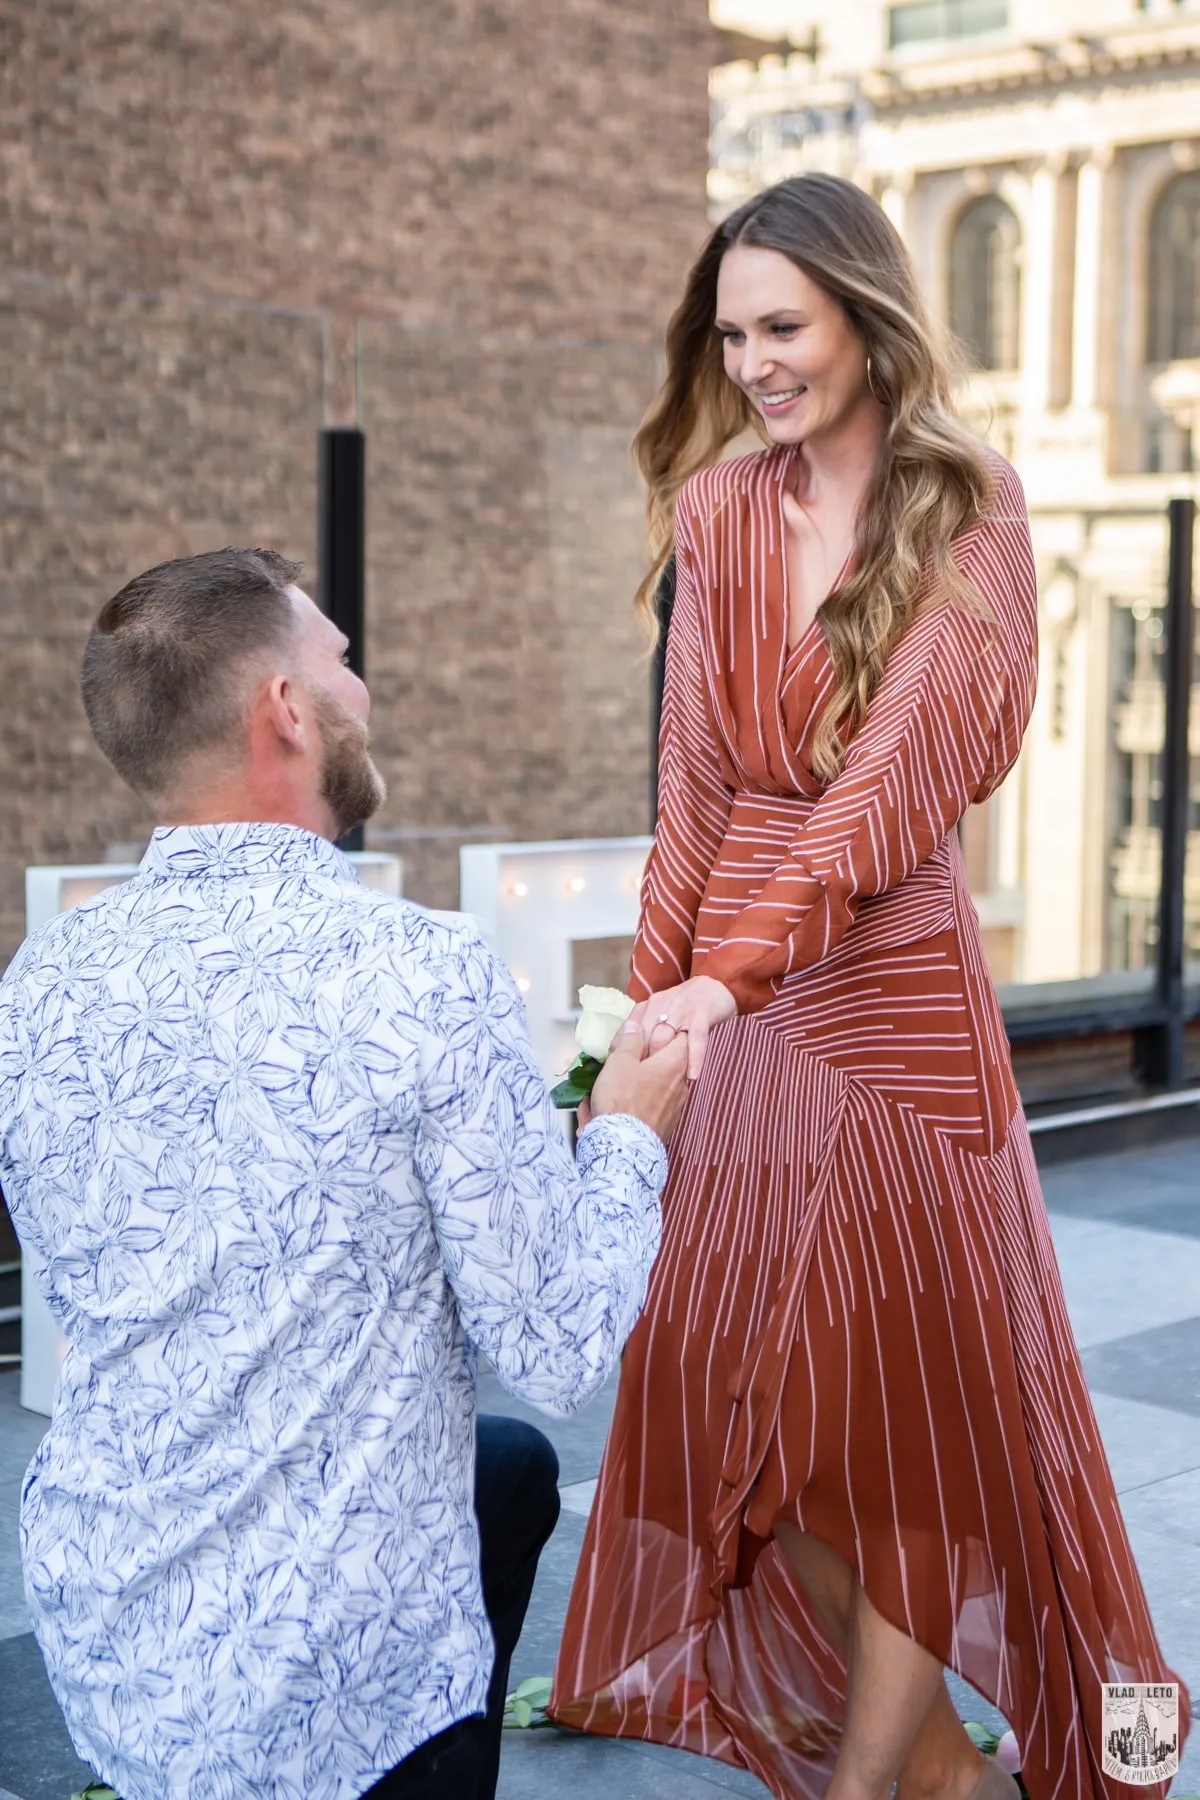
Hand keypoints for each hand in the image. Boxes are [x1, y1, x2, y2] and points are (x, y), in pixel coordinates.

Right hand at [590, 1019, 690, 1144]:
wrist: (623, 1147)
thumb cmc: (622, 1100)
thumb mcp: (620, 1062)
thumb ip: (630, 1041)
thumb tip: (636, 1027)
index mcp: (674, 1064)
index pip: (682, 1038)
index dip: (666, 1031)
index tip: (647, 1033)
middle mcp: (681, 1085)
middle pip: (669, 1062)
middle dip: (647, 1058)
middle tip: (623, 1059)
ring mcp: (675, 1107)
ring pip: (659, 1085)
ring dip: (640, 1081)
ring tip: (613, 1085)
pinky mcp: (665, 1125)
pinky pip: (652, 1105)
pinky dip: (638, 1102)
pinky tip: (615, 1106)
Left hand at [630, 976, 735, 1081]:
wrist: (716, 985)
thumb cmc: (685, 1006)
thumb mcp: (661, 1013)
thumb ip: (645, 1030)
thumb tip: (624, 1054)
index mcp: (648, 1007)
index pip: (628, 1031)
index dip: (621, 1052)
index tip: (617, 1073)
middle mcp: (660, 1006)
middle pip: (643, 1036)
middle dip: (638, 1061)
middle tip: (636, 1086)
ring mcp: (681, 1010)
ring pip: (665, 1037)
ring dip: (660, 1062)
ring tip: (658, 1087)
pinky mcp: (702, 1014)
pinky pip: (696, 1039)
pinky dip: (694, 1058)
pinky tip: (692, 1076)